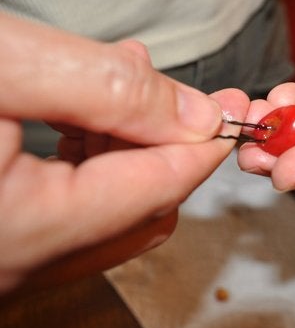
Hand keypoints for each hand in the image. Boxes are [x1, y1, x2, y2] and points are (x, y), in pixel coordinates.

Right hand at [0, 13, 248, 292]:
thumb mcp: (11, 69)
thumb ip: (113, 94)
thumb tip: (198, 116)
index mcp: (23, 227)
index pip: (157, 191)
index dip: (206, 147)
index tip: (238, 111)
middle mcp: (17, 258)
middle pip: (143, 210)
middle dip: (172, 143)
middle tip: (186, 94)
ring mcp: (9, 252)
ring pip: (110, 208)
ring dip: (133, 145)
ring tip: (126, 83)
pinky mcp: (1, 233)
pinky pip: (73, 208)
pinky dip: (97, 159)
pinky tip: (87, 114)